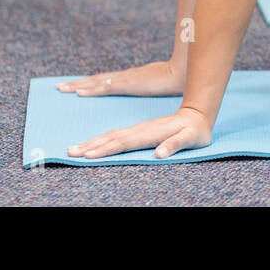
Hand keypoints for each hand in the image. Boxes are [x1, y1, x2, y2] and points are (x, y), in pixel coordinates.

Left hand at [57, 60, 184, 97]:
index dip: (90, 83)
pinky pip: (105, 86)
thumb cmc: (174, 78)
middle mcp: (124, 76)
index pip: (105, 80)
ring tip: (63, 89)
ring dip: (78, 85)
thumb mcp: (158, 82)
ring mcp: (125, 79)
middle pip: (96, 79)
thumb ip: (150, 84)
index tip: (76, 87)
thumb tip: (149, 86)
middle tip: (59, 88)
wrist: (182, 72)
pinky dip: (92, 88)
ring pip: (96, 82)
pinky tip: (80, 92)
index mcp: (130, 78)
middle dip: (77, 83)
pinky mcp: (128, 84)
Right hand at [67, 107, 212, 160]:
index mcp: (148, 133)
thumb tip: (159, 154)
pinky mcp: (140, 130)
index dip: (105, 149)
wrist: (199, 113)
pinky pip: (116, 134)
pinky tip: (94, 142)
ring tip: (75, 147)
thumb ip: (174, 145)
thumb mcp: (190, 138)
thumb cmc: (195, 130)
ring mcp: (139, 129)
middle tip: (70, 152)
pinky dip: (102, 138)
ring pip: (111, 135)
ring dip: (92, 141)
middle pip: (110, 138)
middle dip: (90, 146)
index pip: (123, 142)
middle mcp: (140, 130)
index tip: (87, 156)